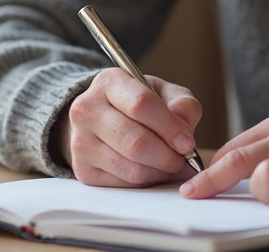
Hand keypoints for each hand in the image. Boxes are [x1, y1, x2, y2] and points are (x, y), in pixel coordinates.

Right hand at [54, 68, 201, 186]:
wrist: (103, 118)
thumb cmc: (139, 103)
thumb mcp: (163, 92)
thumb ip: (182, 104)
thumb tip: (184, 132)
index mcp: (108, 82)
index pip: (140, 105)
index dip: (170, 127)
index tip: (187, 142)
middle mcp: (87, 110)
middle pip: (136, 142)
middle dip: (168, 156)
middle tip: (183, 159)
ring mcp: (80, 142)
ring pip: (132, 169)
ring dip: (160, 172)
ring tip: (172, 165)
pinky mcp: (83, 170)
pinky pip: (125, 184)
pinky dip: (146, 181)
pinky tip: (153, 170)